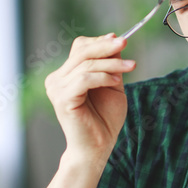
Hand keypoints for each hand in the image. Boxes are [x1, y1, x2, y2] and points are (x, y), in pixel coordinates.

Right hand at [44, 34, 135, 164]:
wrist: (98, 148)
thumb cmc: (104, 120)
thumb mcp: (111, 85)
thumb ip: (110, 66)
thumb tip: (115, 41)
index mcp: (66, 75)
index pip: (80, 48)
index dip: (99, 42)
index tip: (120, 39)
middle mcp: (56, 79)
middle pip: (82, 51)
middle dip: (106, 46)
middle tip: (126, 42)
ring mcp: (56, 88)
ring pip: (86, 64)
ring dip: (112, 63)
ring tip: (131, 67)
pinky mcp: (62, 99)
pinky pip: (84, 79)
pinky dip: (103, 77)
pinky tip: (117, 82)